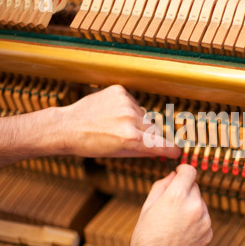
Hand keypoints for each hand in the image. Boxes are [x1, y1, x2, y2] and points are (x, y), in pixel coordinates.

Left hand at [58, 85, 180, 158]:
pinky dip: (128, 109)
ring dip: (137, 122)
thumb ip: (141, 151)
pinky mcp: (119, 92)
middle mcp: (130, 119)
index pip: (159, 145)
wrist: (68, 126)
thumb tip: (159, 150)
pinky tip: (114, 114)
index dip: (170, 150)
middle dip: (150, 136)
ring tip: (118, 125)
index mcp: (130, 138)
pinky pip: (133, 103)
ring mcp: (125, 103)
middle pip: (153, 129)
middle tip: (137, 140)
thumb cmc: (90, 144)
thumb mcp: (117, 153)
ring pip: (143, 115)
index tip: (177, 152)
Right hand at [126, 164, 212, 245]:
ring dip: (191, 206)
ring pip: (200, 203)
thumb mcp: (148, 206)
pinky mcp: (209, 232)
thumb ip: (161, 185)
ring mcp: (204, 219)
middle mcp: (194, 205)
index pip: (189, 170)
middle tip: (171, 204)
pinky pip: (204, 218)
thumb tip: (172, 175)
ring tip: (175, 222)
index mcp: (177, 196)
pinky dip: (196, 221)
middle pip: (194, 187)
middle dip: (185, 191)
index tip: (180, 172)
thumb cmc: (147, 238)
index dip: (183, 169)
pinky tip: (182, 232)